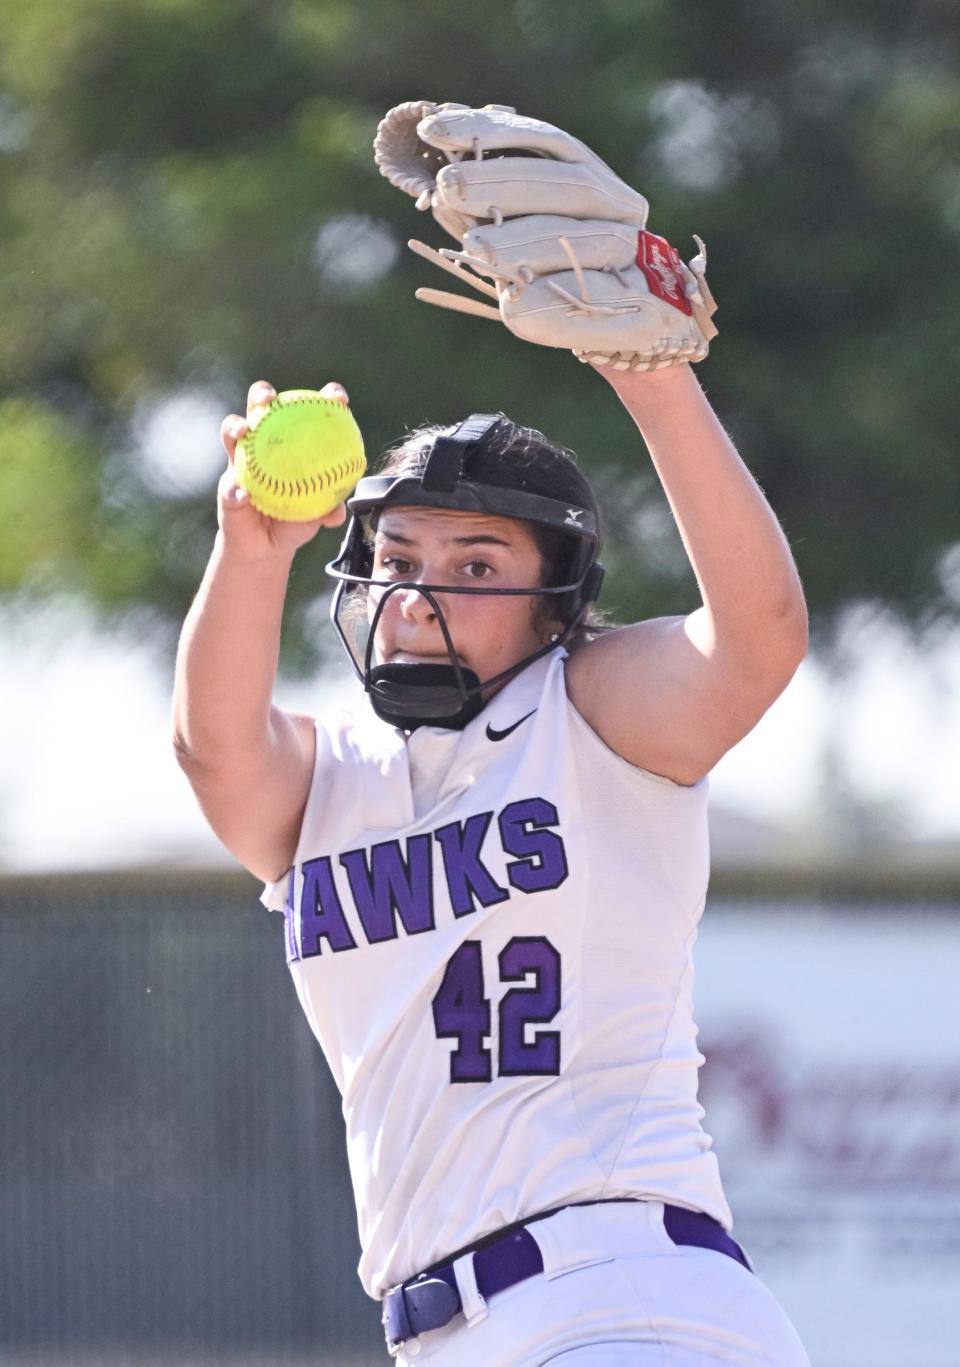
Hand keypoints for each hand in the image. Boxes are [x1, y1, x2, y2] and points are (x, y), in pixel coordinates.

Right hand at [218, 380, 348, 558]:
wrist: (264, 548)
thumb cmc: (293, 523)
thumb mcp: (314, 519)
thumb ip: (328, 511)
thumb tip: (338, 513)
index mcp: (291, 445)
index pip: (306, 413)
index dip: (323, 398)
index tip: (336, 396)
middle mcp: (263, 443)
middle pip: (259, 407)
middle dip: (262, 393)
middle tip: (271, 398)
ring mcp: (240, 460)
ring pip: (232, 431)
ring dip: (236, 426)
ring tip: (244, 430)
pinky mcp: (226, 485)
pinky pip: (228, 485)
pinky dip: (235, 489)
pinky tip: (242, 494)